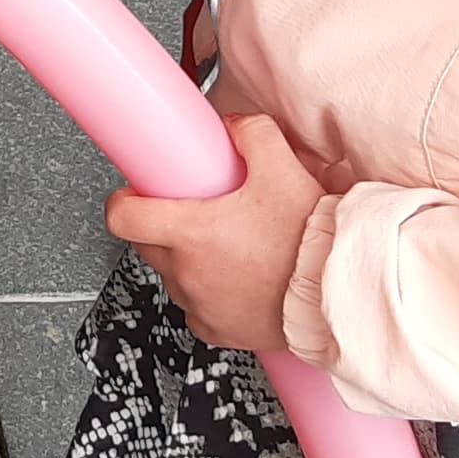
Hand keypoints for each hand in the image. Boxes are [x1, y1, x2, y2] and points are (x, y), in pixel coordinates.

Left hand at [103, 114, 326, 353]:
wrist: (336, 294)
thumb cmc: (309, 242)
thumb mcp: (282, 170)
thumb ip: (252, 135)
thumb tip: (235, 125)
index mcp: (189, 233)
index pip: (122, 218)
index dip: (123, 202)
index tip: (133, 195)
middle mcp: (187, 273)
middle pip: (145, 244)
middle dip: (161, 226)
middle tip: (192, 213)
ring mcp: (200, 305)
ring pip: (173, 277)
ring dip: (187, 261)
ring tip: (225, 246)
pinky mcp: (218, 331)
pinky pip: (197, 309)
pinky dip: (208, 294)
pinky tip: (235, 278)